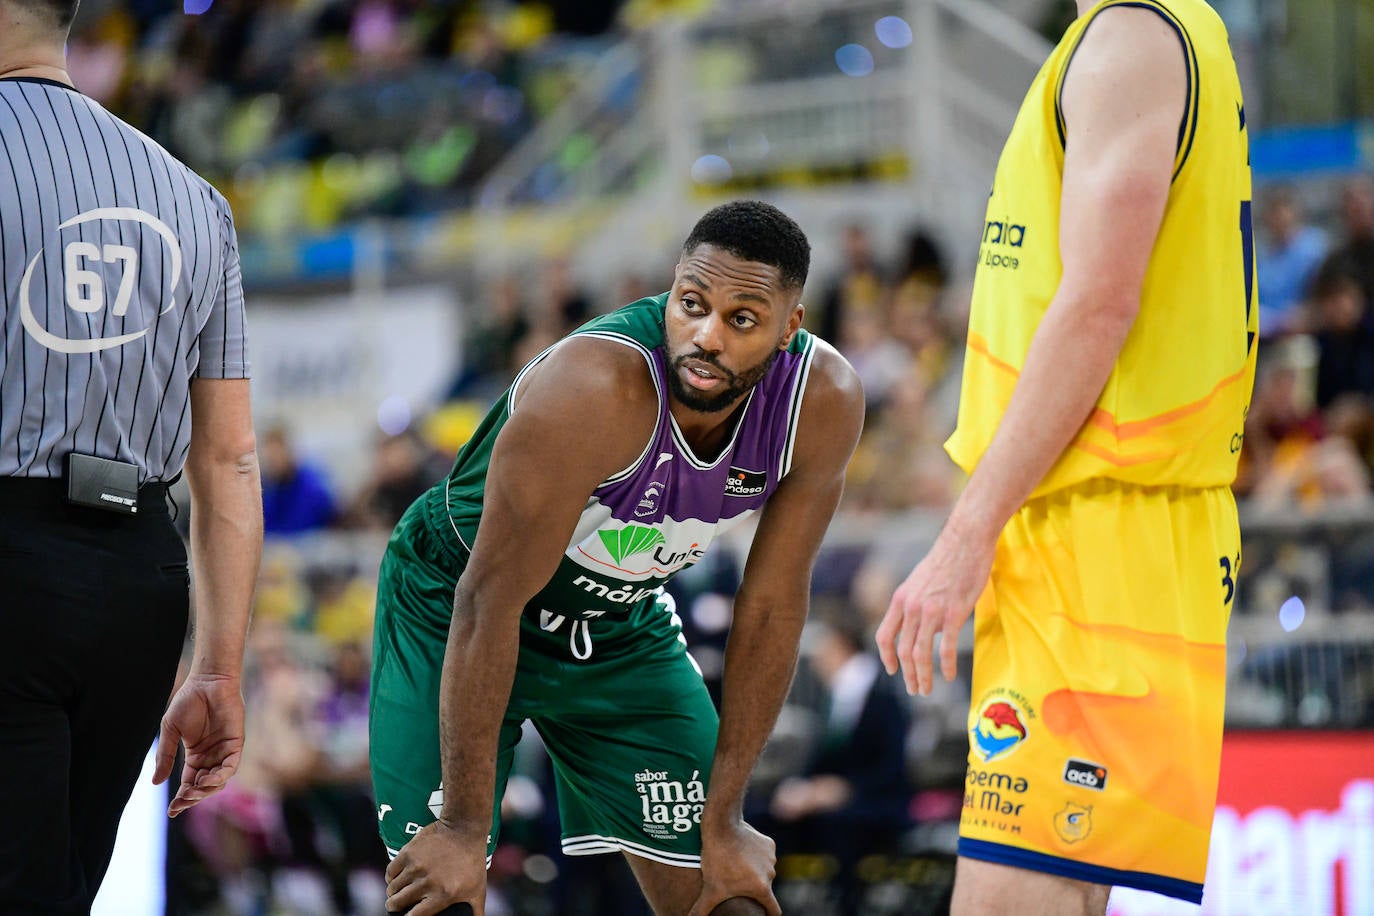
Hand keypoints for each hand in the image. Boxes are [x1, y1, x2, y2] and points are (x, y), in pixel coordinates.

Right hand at [152, 673, 244, 816]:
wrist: (206, 682)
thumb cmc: (188, 702)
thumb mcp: (171, 732)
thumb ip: (165, 756)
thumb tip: (156, 783)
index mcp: (195, 756)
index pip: (189, 783)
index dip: (182, 799)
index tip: (172, 811)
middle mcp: (211, 757)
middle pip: (204, 786)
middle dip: (193, 797)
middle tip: (181, 802)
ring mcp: (224, 751)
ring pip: (218, 780)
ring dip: (207, 790)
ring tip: (194, 792)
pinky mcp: (235, 743)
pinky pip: (231, 765)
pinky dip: (221, 775)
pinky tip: (209, 780)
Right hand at [385, 820, 486, 915]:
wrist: (464, 829)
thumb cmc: (472, 863)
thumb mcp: (477, 890)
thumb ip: (475, 913)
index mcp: (443, 895)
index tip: (408, 915)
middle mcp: (427, 882)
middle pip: (398, 902)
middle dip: (394, 905)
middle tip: (396, 904)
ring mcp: (416, 866)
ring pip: (392, 888)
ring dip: (393, 892)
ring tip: (397, 891)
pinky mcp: (408, 852)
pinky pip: (390, 871)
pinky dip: (390, 876)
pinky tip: (396, 877)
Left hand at [689, 820, 779, 915]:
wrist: (722, 827)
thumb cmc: (717, 859)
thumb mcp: (709, 888)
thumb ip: (701, 909)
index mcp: (761, 888)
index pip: (773, 910)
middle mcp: (771, 874)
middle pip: (764, 888)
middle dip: (752, 889)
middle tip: (736, 885)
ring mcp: (771, 858)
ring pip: (764, 871)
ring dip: (753, 872)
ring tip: (735, 867)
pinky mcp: (768, 844)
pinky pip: (763, 855)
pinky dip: (754, 856)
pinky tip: (739, 852)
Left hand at [875, 522, 995, 694]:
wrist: (966, 541)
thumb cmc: (947, 560)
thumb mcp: (920, 581)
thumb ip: (915, 604)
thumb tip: (920, 625)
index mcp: (901, 599)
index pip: (885, 635)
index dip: (886, 656)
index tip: (892, 670)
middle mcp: (912, 607)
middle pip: (903, 650)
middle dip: (907, 674)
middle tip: (915, 689)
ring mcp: (932, 611)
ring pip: (921, 653)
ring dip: (923, 676)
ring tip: (927, 689)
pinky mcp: (954, 613)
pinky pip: (946, 648)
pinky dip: (945, 666)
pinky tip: (949, 676)